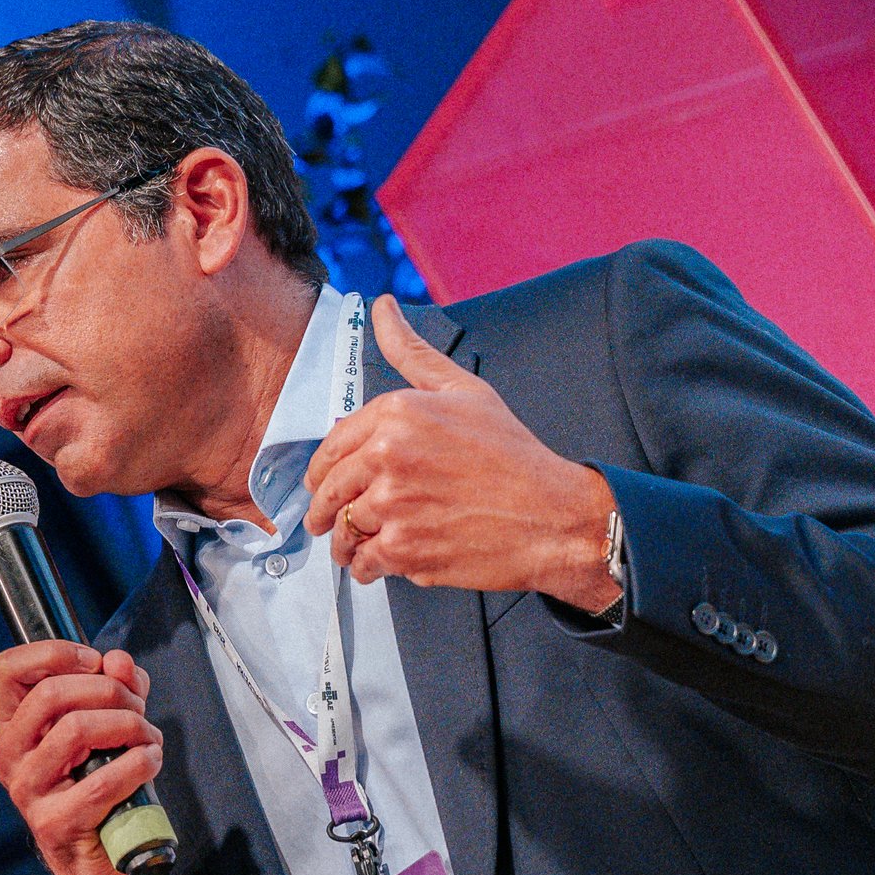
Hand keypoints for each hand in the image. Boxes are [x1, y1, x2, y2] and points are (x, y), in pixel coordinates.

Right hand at [0, 641, 163, 874]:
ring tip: (149, 739)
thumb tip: (119, 662)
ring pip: (75, 729)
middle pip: (51, 694)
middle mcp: (9, 756)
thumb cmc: (102, 789)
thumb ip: (116, 687)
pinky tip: (150, 762)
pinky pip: (101, 781)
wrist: (102, 866)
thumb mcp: (111, 726)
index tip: (96, 663)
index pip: (10, 668)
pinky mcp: (52, 823)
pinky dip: (137, 763)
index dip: (57, 654)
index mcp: (14, 726)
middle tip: (138, 710)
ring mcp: (26, 791)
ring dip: (128, 726)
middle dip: (109, 691)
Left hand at [304, 296, 620, 611]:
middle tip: (324, 520)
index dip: (323, 468)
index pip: (332, 444)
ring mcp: (393, 506)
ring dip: (342, 542)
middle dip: (322, 509)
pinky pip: (362, 562)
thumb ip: (412, 351)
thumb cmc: (512, 454)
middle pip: (328, 489)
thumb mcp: (463, 390)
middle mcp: (388, 457)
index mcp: (397, 414)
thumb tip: (383, 307)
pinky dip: (364, 567)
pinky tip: (376, 563)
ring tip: (352, 545)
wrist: (552, 515)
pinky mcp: (403, 549)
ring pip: (342, 529)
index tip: (323, 480)